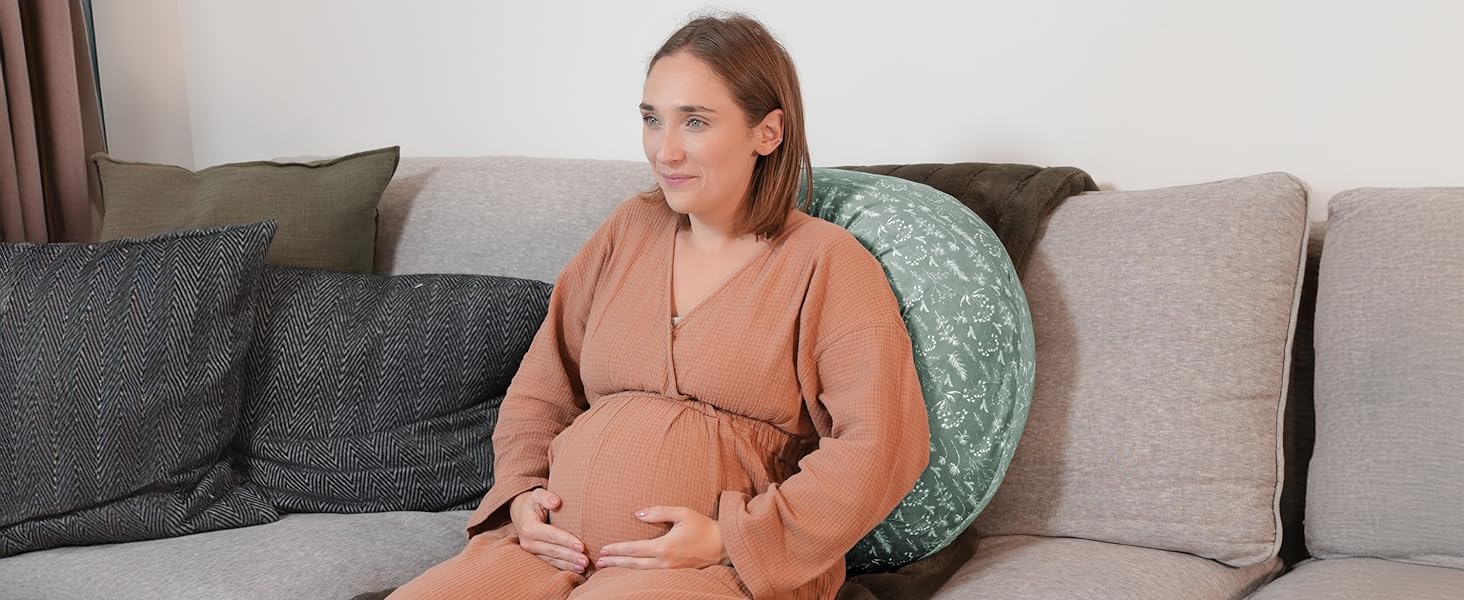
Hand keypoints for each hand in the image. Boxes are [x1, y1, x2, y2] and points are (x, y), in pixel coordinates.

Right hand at [509, 488, 588, 572]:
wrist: (520, 512)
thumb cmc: (533, 502)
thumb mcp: (537, 495)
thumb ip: (546, 497)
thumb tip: (556, 502)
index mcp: (529, 528)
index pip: (552, 535)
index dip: (567, 541)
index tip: (582, 546)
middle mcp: (528, 542)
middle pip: (553, 551)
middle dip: (570, 556)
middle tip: (586, 560)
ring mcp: (531, 551)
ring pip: (552, 560)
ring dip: (568, 565)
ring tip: (583, 567)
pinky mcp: (535, 556)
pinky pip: (550, 563)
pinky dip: (564, 567)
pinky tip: (576, 569)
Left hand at [596, 506, 728, 569]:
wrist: (724, 546)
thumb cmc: (704, 527)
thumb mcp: (682, 513)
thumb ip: (658, 512)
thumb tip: (637, 514)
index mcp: (664, 547)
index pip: (633, 549)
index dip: (617, 549)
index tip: (604, 548)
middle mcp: (664, 562)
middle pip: (632, 564)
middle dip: (614, 562)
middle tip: (598, 562)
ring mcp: (670, 570)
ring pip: (640, 572)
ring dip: (622, 569)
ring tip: (608, 567)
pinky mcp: (675, 574)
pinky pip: (650, 574)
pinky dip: (636, 573)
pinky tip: (629, 571)